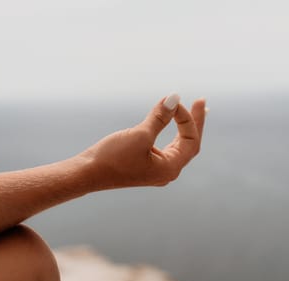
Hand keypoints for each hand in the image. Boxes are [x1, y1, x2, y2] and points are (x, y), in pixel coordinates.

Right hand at [79, 94, 206, 189]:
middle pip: (188, 144)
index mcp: (170, 168)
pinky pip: (163, 148)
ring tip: (190, 111)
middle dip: (194, 122)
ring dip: (182, 128)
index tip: (173, 101)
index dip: (187, 118)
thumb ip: (160, 117)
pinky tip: (168, 125)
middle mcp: (166, 172)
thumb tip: (174, 98)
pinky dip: (168, 133)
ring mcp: (155, 170)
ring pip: (176, 146)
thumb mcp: (140, 135)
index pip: (190, 140)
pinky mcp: (143, 166)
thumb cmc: (112, 157)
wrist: (86, 174)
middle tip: (201, 101)